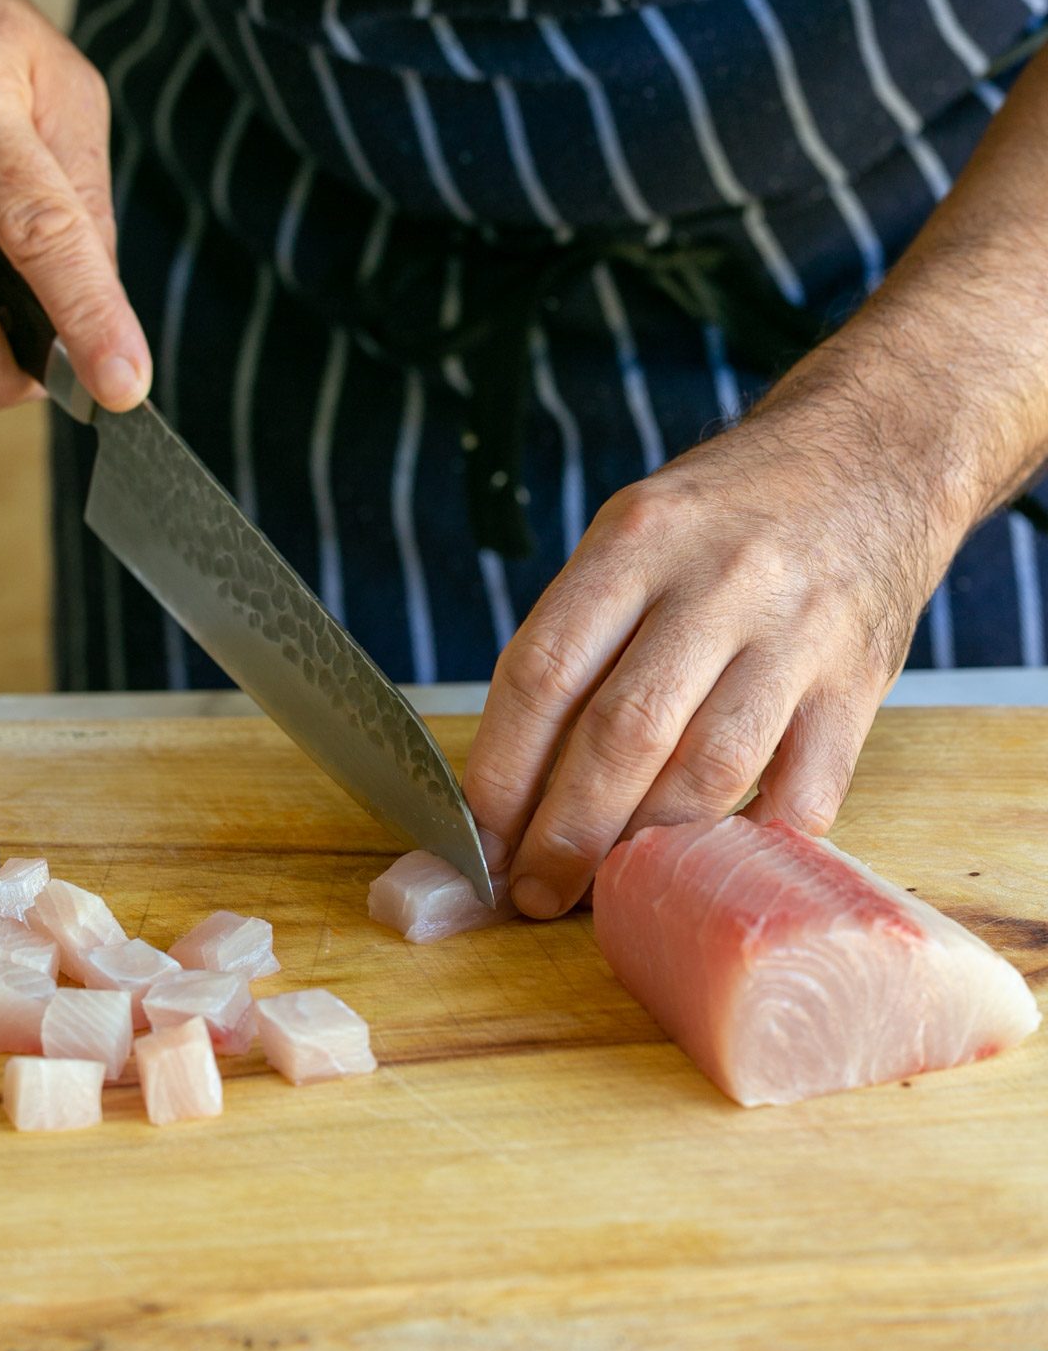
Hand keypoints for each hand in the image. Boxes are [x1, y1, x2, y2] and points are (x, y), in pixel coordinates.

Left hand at [463, 351, 967, 918]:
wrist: (872, 458)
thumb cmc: (726, 515)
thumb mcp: (635, 531)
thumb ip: (581, 633)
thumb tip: (514, 777)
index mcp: (637, 540)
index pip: (544, 671)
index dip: (502, 769)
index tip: (479, 837)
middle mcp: (718, 583)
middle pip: (624, 731)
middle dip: (566, 832)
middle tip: (533, 891)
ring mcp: (797, 635)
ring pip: (710, 770)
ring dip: (646, 847)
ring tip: (606, 888)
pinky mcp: (860, 685)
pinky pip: (805, 795)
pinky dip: (751, 847)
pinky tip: (709, 870)